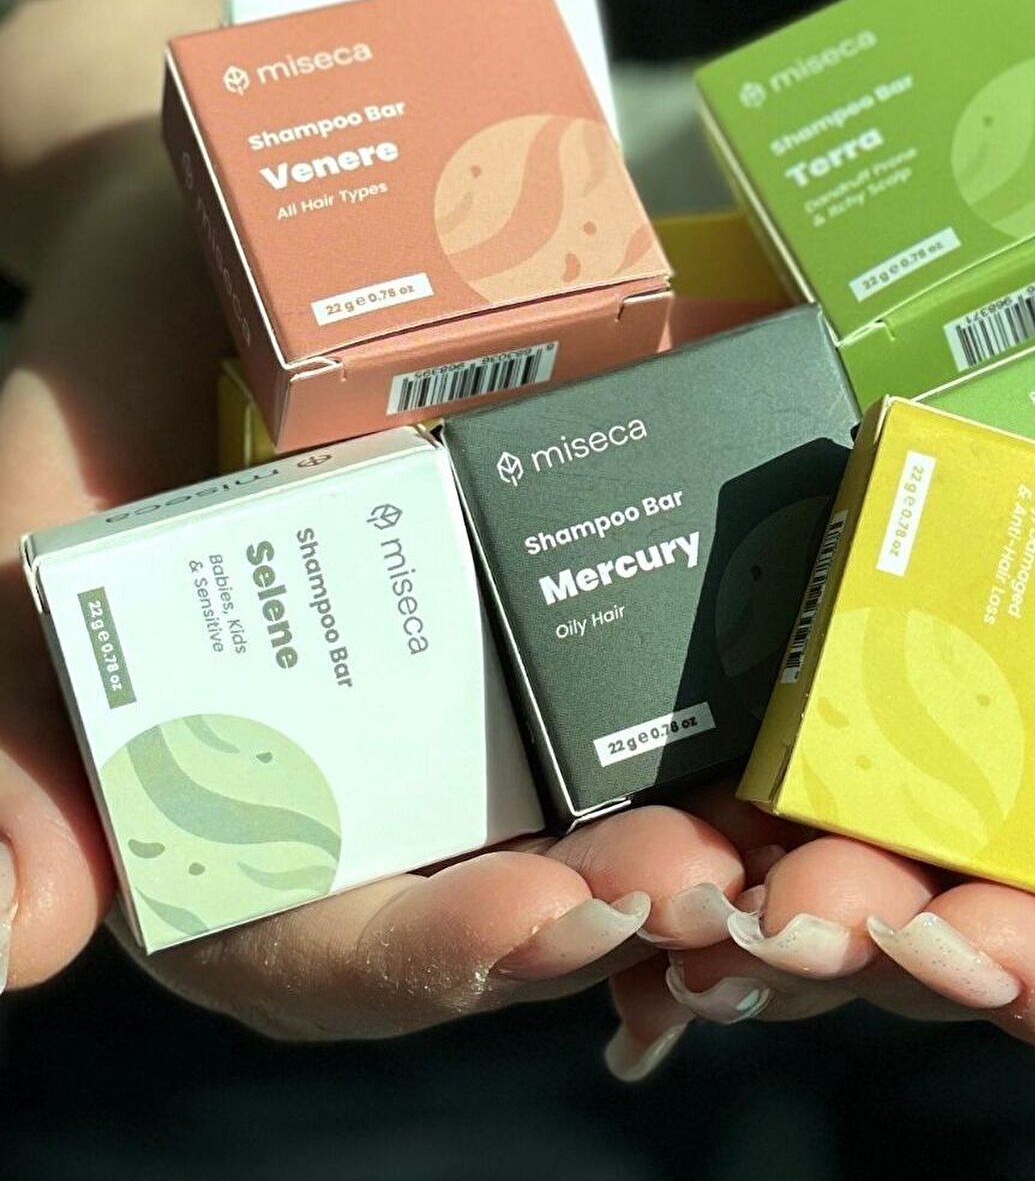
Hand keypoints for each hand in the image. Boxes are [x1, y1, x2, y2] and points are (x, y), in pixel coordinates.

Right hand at [0, 136, 755, 1063]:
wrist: (231, 221)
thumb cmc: (122, 358)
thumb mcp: (36, 498)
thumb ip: (14, 724)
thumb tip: (15, 951)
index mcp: (219, 807)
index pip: (312, 950)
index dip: (428, 959)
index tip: (542, 917)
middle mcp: (364, 792)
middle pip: (484, 921)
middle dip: (600, 918)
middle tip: (704, 886)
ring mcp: (475, 725)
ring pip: (592, 851)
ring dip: (692, 871)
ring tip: (776, 843)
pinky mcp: (565, 641)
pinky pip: (659, 737)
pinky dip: (734, 765)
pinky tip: (810, 753)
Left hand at [650, 59, 1034, 1055]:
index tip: (987, 939)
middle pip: (965, 939)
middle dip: (872, 947)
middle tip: (787, 911)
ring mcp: (908, 703)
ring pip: (822, 869)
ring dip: (739, 908)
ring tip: (668, 889)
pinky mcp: (791, 622)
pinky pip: (716, 755)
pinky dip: (664, 812)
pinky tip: (604, 830)